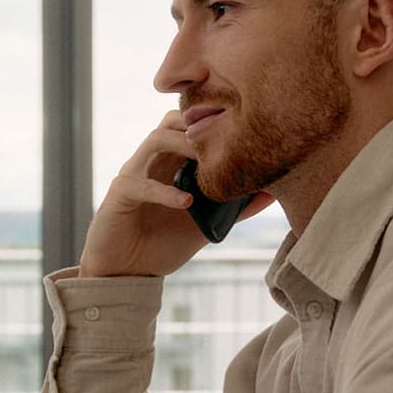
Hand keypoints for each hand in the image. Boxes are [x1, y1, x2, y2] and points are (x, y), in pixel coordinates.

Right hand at [79, 111, 268, 277]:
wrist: (127, 273)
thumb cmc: (162, 245)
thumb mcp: (206, 226)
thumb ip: (235, 209)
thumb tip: (273, 194)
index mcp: (170, 163)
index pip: (188, 124)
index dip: (211, 118)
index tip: (242, 126)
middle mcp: (151, 162)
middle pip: (171, 121)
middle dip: (198, 124)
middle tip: (226, 138)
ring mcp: (133, 174)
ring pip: (155, 140)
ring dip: (183, 145)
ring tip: (207, 163)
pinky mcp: (120, 194)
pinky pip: (141, 184)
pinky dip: (166, 191)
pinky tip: (187, 204)